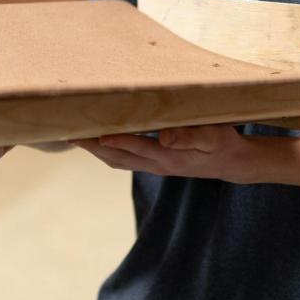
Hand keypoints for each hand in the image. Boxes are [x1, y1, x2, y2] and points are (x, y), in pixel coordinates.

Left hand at [71, 125, 259, 182]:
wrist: (231, 162)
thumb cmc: (223, 143)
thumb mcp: (213, 137)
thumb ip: (191, 136)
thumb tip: (165, 137)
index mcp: (168, 157)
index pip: (134, 147)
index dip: (113, 140)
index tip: (91, 133)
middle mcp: (156, 164)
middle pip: (116, 158)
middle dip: (92, 146)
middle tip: (67, 133)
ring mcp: (154, 166)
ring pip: (116, 160)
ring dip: (95, 150)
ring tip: (74, 136)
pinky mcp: (154, 163)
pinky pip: (123, 159)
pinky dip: (106, 150)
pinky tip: (97, 139)